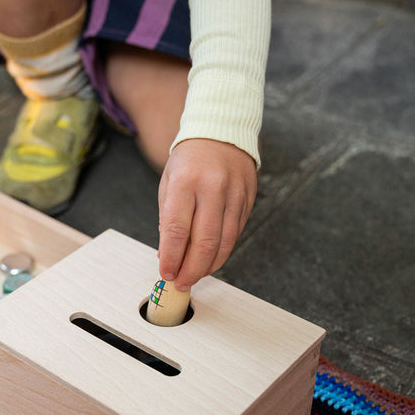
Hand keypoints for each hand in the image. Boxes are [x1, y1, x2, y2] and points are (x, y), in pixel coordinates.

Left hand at [157, 138, 256, 290]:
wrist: (221, 131)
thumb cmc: (189, 159)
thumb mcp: (169, 182)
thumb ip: (168, 219)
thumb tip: (167, 255)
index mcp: (185, 182)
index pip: (176, 229)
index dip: (171, 257)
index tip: (166, 273)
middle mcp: (212, 188)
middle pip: (204, 242)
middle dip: (191, 269)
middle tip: (181, 282)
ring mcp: (234, 194)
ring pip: (224, 243)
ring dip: (208, 266)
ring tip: (194, 276)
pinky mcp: (248, 200)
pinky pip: (235, 234)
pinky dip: (222, 252)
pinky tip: (210, 260)